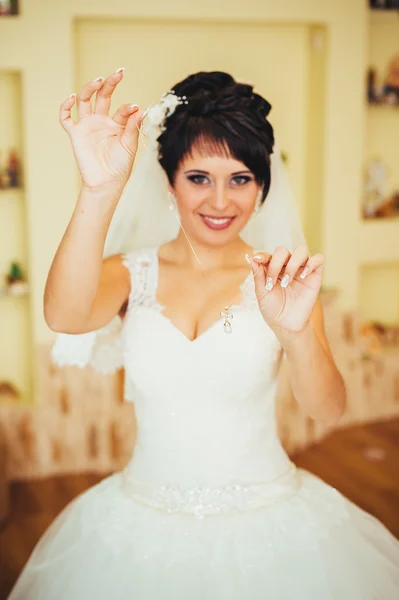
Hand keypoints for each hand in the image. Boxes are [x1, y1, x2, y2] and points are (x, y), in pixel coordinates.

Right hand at [59, 69, 146, 190]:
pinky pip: (66, 118)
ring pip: (84, 101)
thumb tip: (140, 108)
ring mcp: (88, 126)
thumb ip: (133, 127)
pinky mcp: (76, 134)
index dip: (128, 108)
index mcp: (117, 124)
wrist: (106, 183)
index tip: (135, 108)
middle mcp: (102, 121)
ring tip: (98, 80)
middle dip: (110, 83)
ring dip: (89, 88)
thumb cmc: (120, 167)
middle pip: (102, 96)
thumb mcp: (130, 146)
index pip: (122, 109)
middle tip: (118, 73)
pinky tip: (70, 98)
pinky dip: (65, 107)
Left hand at [246, 245, 323, 332]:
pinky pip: (318, 259)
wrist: (286, 324)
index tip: (257, 259)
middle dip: (275, 264)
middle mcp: (287, 266)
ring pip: (301, 251)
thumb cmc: (272, 308)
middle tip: (272, 282)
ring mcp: (301, 269)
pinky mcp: (315, 275)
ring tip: (287, 282)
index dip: (263, 255)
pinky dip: (311, 263)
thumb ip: (258, 275)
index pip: (268, 255)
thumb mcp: (261, 293)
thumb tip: (251, 257)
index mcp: (272, 268)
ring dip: (292, 264)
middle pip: (283, 251)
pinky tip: (303, 276)